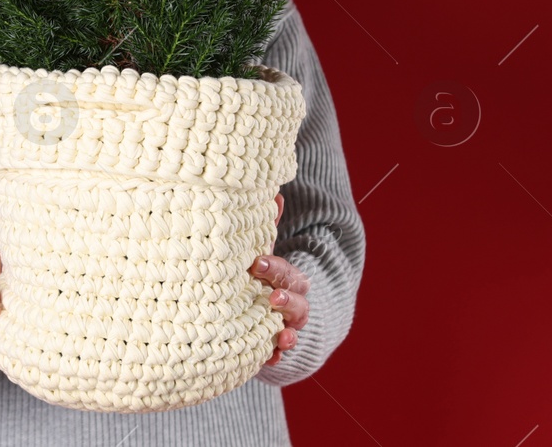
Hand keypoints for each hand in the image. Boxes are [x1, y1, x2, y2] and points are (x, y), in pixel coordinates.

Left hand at [251, 193, 310, 366]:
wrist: (260, 313)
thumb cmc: (258, 276)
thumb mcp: (261, 252)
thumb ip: (265, 226)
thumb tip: (275, 193)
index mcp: (286, 278)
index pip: (286, 271)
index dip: (274, 267)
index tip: (255, 262)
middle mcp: (290, 304)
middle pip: (297, 302)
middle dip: (286, 298)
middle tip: (272, 297)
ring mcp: (283, 327)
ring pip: (293, 330)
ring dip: (288, 332)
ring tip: (281, 335)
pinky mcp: (269, 348)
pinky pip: (276, 356)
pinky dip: (274, 357)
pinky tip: (270, 357)